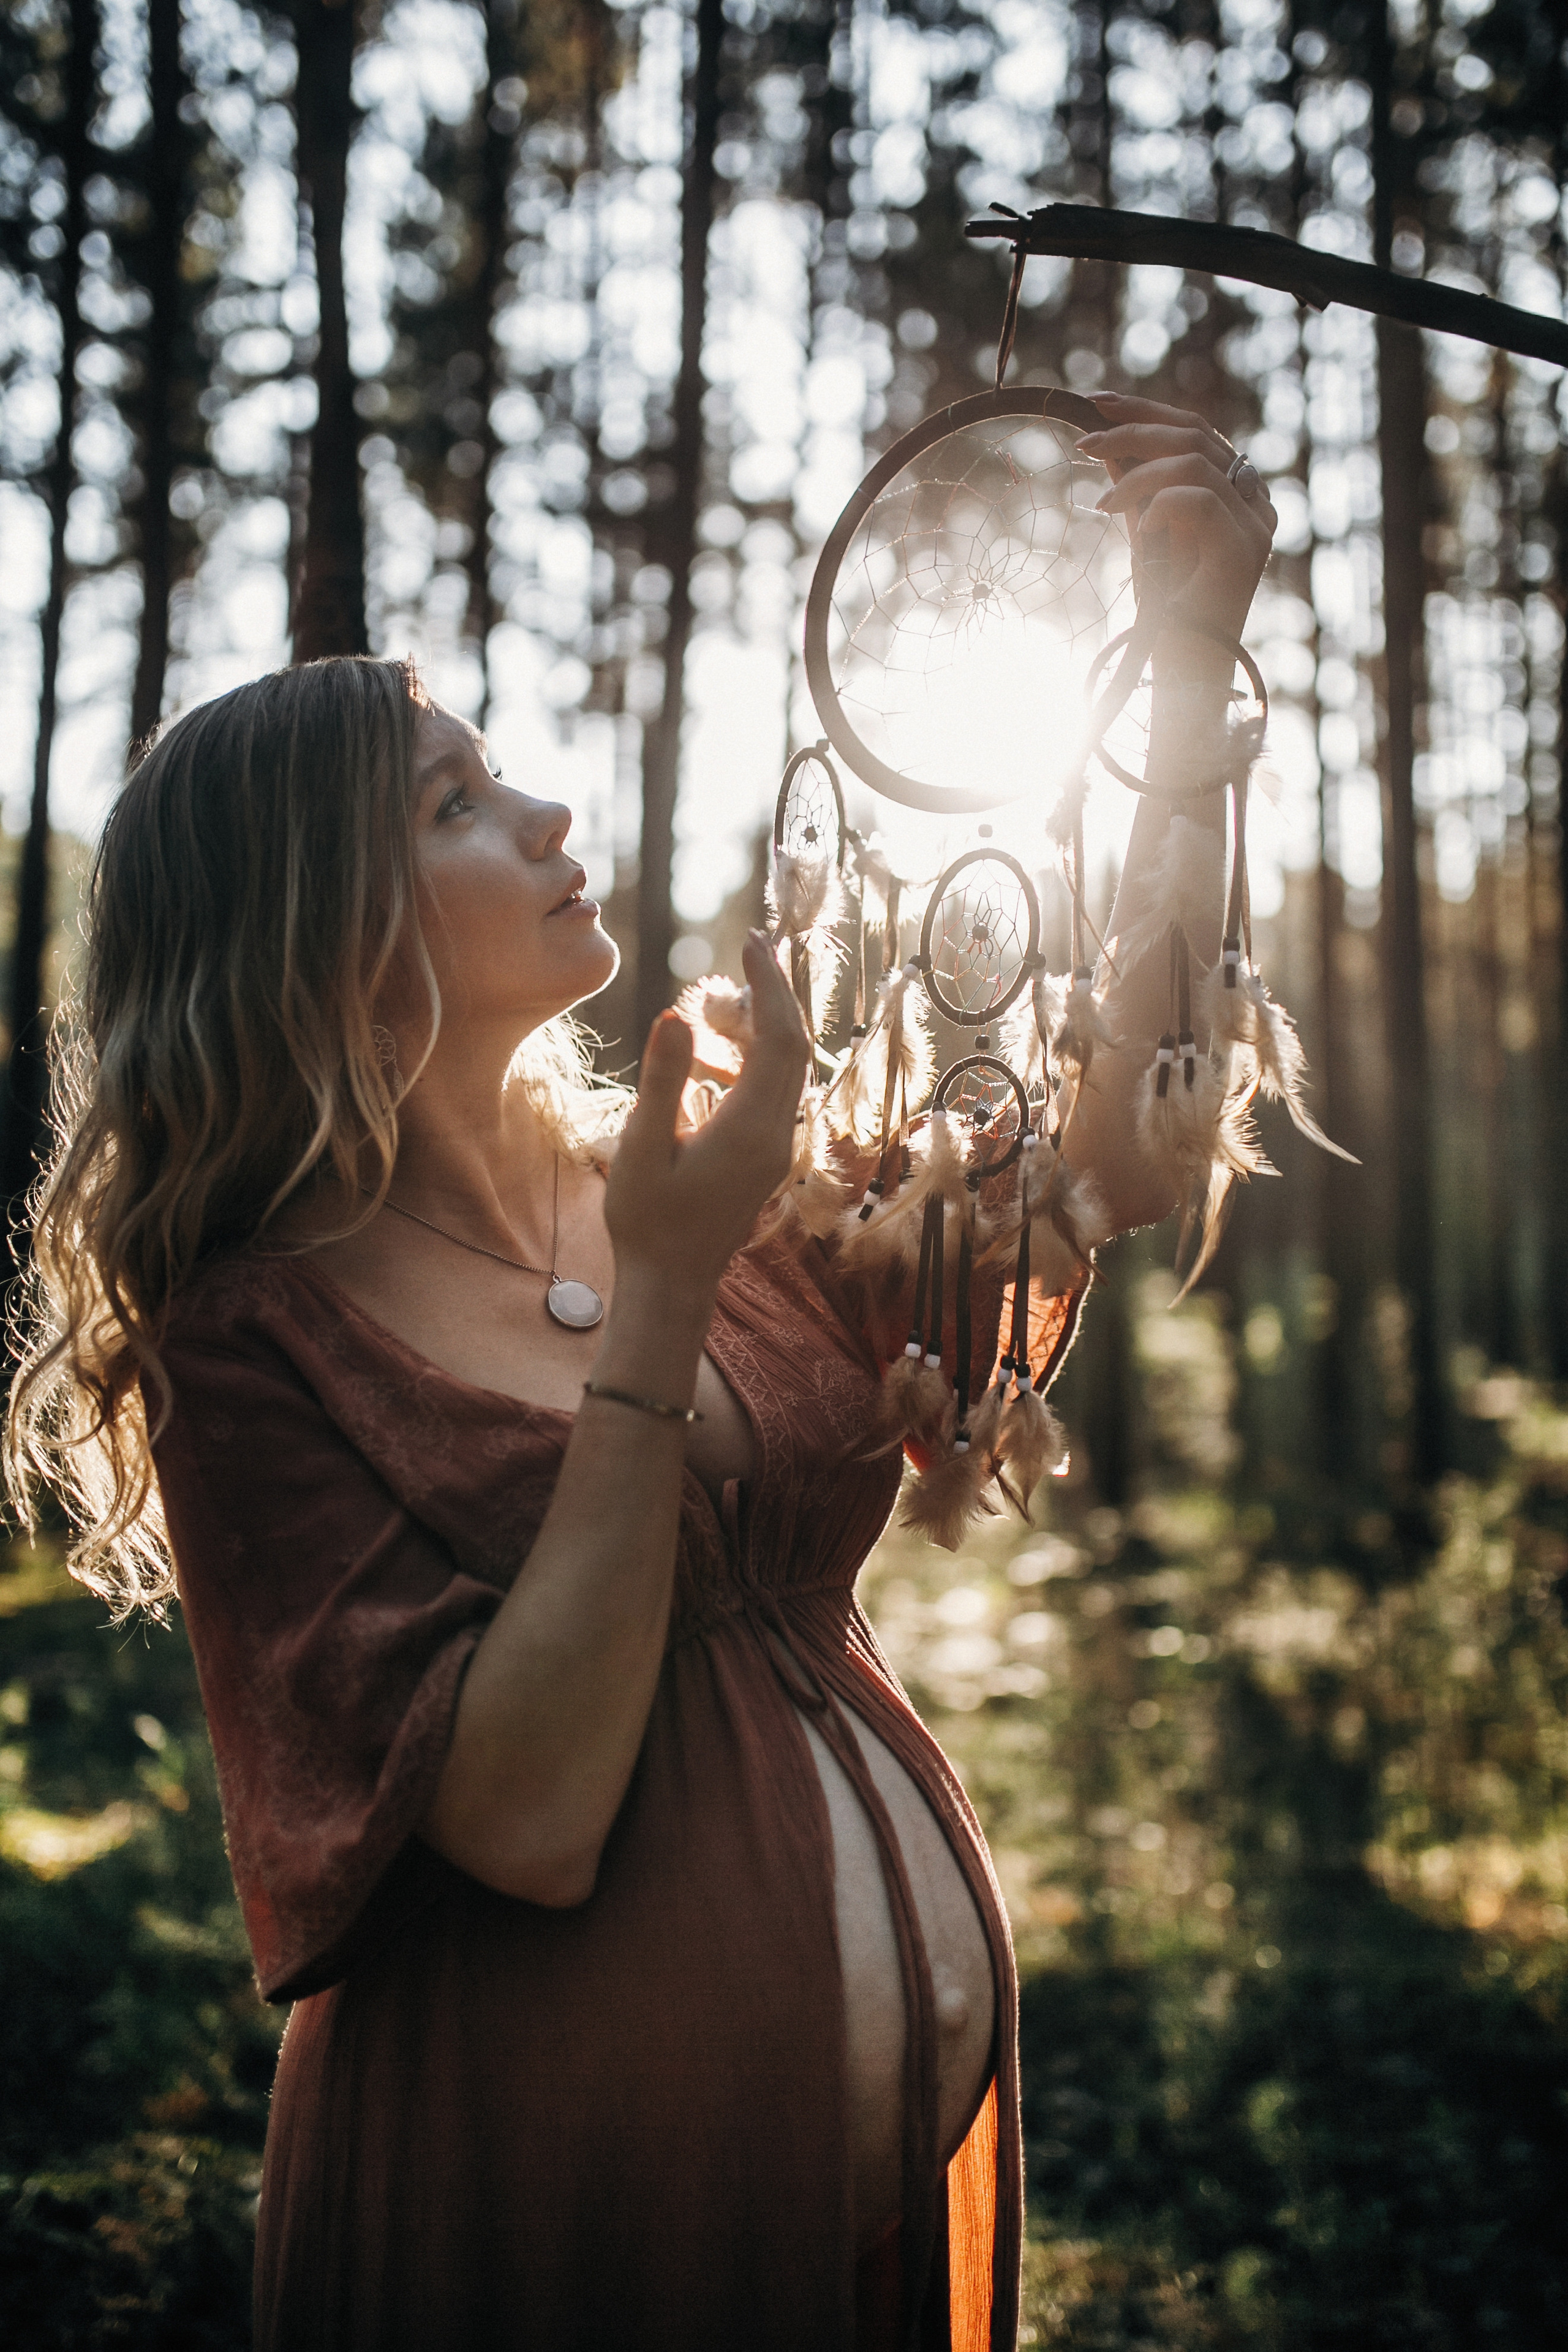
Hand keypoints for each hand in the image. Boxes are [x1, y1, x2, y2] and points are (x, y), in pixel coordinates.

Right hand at [604, 930, 809, 1300]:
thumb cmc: (647, 1220)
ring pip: (788, 1067)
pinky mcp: (766, 1156)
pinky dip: (758, 1055)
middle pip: (793, 1046)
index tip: (751, 941)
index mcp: (749, 1128)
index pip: (776, 1038)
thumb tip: (677, 1016)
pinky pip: (775, 1090)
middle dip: (776, 992)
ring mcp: (775, 1147)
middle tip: (752, 946)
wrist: (670, 1281)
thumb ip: (663, 1080)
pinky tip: (722, 1047)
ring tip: (730, 992)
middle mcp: (775, 1135)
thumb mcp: (642, 1147)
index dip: (769, 985)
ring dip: (767, 1023)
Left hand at [1077, 391, 1275, 644]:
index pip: (1196, 433)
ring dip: (1135, 474)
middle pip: (1197, 435)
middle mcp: (1256, 505)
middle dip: (1134, 428)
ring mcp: (1256, 526)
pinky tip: (1136, 532)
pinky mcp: (1243, 550)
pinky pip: (1197, 499)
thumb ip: (1136, 490)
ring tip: (1102, 505)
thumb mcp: (1145, 537)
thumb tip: (1107, 443)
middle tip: (1084, 442)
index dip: (1146, 411)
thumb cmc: (1166, 617)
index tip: (1096, 405)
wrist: (1184, 676)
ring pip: (1195, 462)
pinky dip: (1157, 506)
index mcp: (1238, 496)